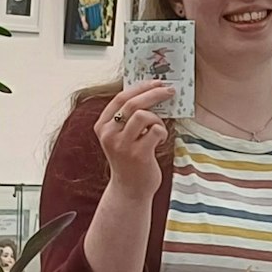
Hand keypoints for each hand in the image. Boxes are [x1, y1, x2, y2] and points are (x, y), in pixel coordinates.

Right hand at [92, 81, 175, 201]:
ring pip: (144, 115)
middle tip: (170, 91)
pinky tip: (159, 141)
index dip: (141, 87)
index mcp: (102, 126)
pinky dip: (162, 132)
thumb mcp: (121, 137)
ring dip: (157, 119)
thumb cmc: (129, 161)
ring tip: (158, 130)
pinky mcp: (137, 154)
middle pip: (133, 103)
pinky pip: (156, 130)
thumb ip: (128, 118)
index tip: (156, 82)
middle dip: (155, 93)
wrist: (130, 190)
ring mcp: (122, 145)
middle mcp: (109, 134)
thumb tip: (151, 93)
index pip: (120, 97)